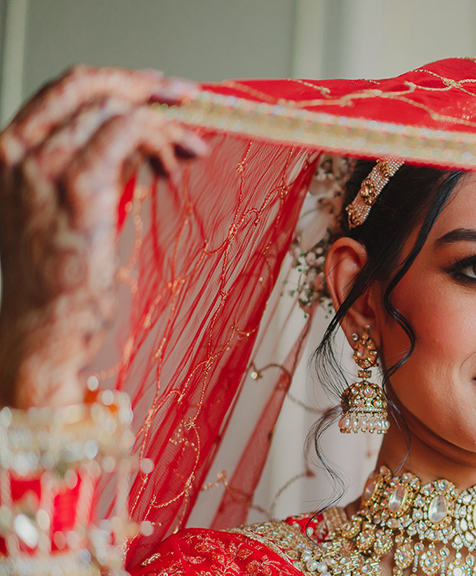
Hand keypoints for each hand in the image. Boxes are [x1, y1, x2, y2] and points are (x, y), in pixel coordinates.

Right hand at [0, 65, 207, 408]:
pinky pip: (125, 132)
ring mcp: (43, 168)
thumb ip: (93, 173)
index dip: (114, 81)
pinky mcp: (78, 188)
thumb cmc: (61, 285)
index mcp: (9, 154)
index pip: (61, 92)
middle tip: (185, 96)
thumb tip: (136, 149)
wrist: (44, 328)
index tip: (155, 89)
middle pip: (84, 85)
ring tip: (191, 149)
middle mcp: (18, 153)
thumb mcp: (69, 214)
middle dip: (142, 84)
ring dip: (162, 121)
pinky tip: (175, 164)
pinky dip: (159, 138)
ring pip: (111, 107)